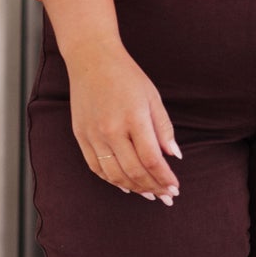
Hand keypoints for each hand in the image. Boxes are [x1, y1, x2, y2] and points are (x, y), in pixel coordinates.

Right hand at [63, 40, 182, 203]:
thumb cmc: (126, 76)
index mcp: (133, 117)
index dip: (165, 177)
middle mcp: (111, 129)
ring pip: (114, 174)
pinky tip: (126, 185)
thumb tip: (175, 156)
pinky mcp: (80, 136)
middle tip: (167, 196)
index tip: (175, 187)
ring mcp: (93, 134)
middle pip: (134, 171)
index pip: (151, 159)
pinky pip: (96, 167)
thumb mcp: (152, 97)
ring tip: (150, 194)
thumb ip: (164, 128)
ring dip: (134, 188)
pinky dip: (112, 180)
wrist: (91, 59)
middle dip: (154, 187)